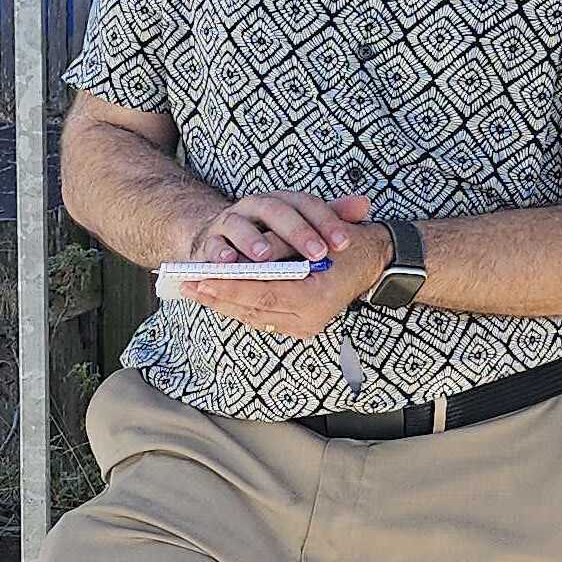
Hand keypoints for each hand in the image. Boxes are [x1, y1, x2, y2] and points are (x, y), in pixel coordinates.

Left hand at [188, 196, 392, 336]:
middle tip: (187, 285)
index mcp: (317, 296)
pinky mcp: (300, 327)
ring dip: (222, 304)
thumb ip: (279, 247)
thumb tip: (240, 256)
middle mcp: (311, 318)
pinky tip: (215, 298)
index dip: (231, 287)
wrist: (374, 262)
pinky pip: (262, 319)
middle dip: (218, 297)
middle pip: (254, 310)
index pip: (265, 294)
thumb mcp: (315, 234)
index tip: (202, 278)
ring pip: (254, 317)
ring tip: (193, 290)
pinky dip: (238, 308)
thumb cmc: (347, 241)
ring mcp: (305, 326)